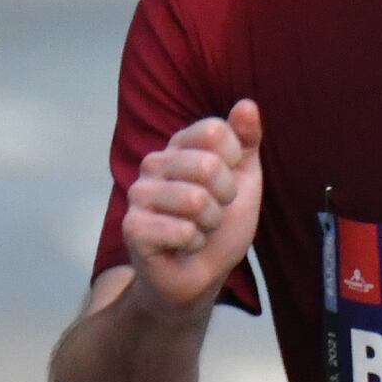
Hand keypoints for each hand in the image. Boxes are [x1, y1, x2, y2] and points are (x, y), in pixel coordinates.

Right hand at [122, 100, 263, 313]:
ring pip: (196, 200)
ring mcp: (139, 194)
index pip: (214, 131)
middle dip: (224, 199)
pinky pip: (183, 230)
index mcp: (179, 146)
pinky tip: (183, 247)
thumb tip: (247, 104)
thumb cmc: (219, 227)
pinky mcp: (133, 228)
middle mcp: (154, 163)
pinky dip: (195, 245)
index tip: (227, 183)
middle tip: (213, 213)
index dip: (234, 162)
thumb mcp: (244, 180)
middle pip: (207, 165)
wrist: (199, 276)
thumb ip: (247, 141)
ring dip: (210, 225)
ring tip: (199, 231)